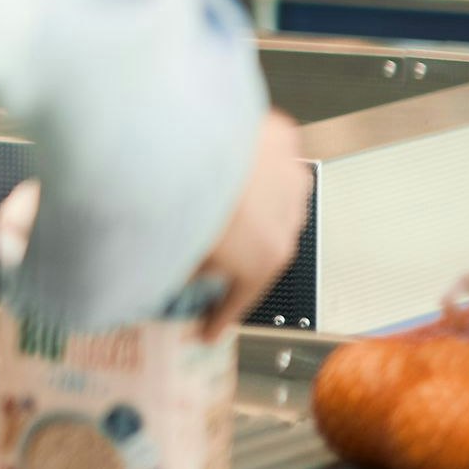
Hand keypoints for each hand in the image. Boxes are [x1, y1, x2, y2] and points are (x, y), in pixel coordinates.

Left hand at [195, 109, 310, 339]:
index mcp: (264, 259)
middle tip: (206, 257)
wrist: (188, 135)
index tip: (207, 333)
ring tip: (220, 207)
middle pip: (262, 248)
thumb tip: (177, 275)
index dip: (218, 320)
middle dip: (236, 256)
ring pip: (277, 202)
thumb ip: (185, 272)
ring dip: (251, 208)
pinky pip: (273, 158)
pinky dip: (255, 165)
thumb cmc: (179, 194)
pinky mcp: (284, 140)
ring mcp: (292, 179)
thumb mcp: (176, 253)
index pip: (239, 299)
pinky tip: (233, 164)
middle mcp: (288, 222)